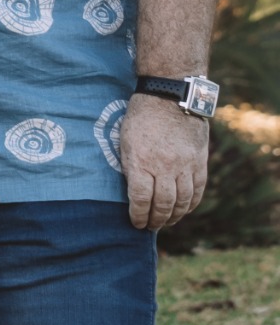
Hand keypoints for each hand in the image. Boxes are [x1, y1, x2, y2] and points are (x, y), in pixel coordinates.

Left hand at [122, 93, 210, 230]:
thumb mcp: (125, 142)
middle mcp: (165, 167)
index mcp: (142, 161)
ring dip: (175, 215)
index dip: (138, 215)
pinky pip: (198, 189)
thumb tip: (134, 193)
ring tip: (166, 222)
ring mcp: (185, 165)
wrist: (169, 98)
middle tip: (151, 226)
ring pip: (183, 201)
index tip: (136, 223)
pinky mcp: (199, 162)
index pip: (141, 199)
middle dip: (156, 219)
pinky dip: (192, 204)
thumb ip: (131, 167)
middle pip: (164, 204)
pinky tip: (185, 210)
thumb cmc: (140, 119)